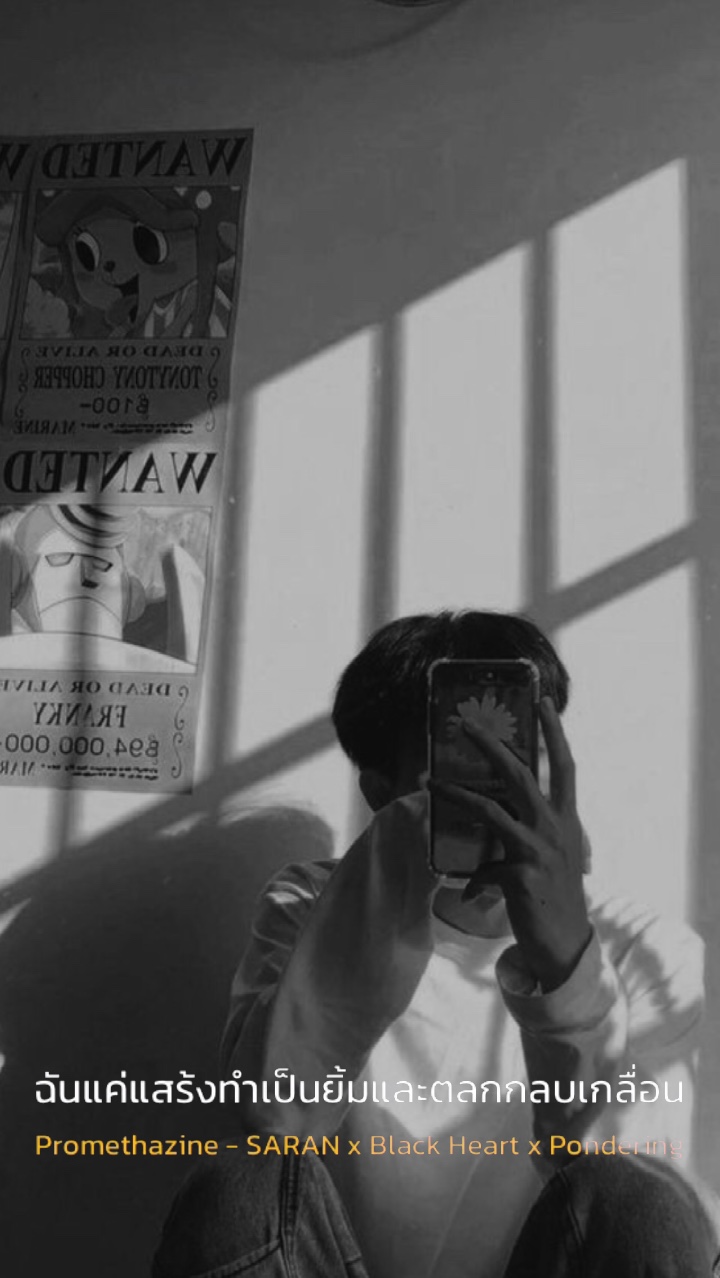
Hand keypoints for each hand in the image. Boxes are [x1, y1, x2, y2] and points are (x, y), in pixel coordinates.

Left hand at [428, 698, 590, 991]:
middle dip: (491, 746)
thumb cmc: (554, 896)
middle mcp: (554, 828)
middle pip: (520, 774)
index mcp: (565, 819)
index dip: (556, 733)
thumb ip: (528, 831)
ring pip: (491, 811)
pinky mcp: (522, 877)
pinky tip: (468, 894)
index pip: (564, 766)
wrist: (566, 944)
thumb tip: (497, 810)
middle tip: (464, 724)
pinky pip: (484, 870)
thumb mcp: (551, 856)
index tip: (546, 702)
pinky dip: (473, 882)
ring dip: (458, 795)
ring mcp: (539, 851)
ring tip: (431, 783)